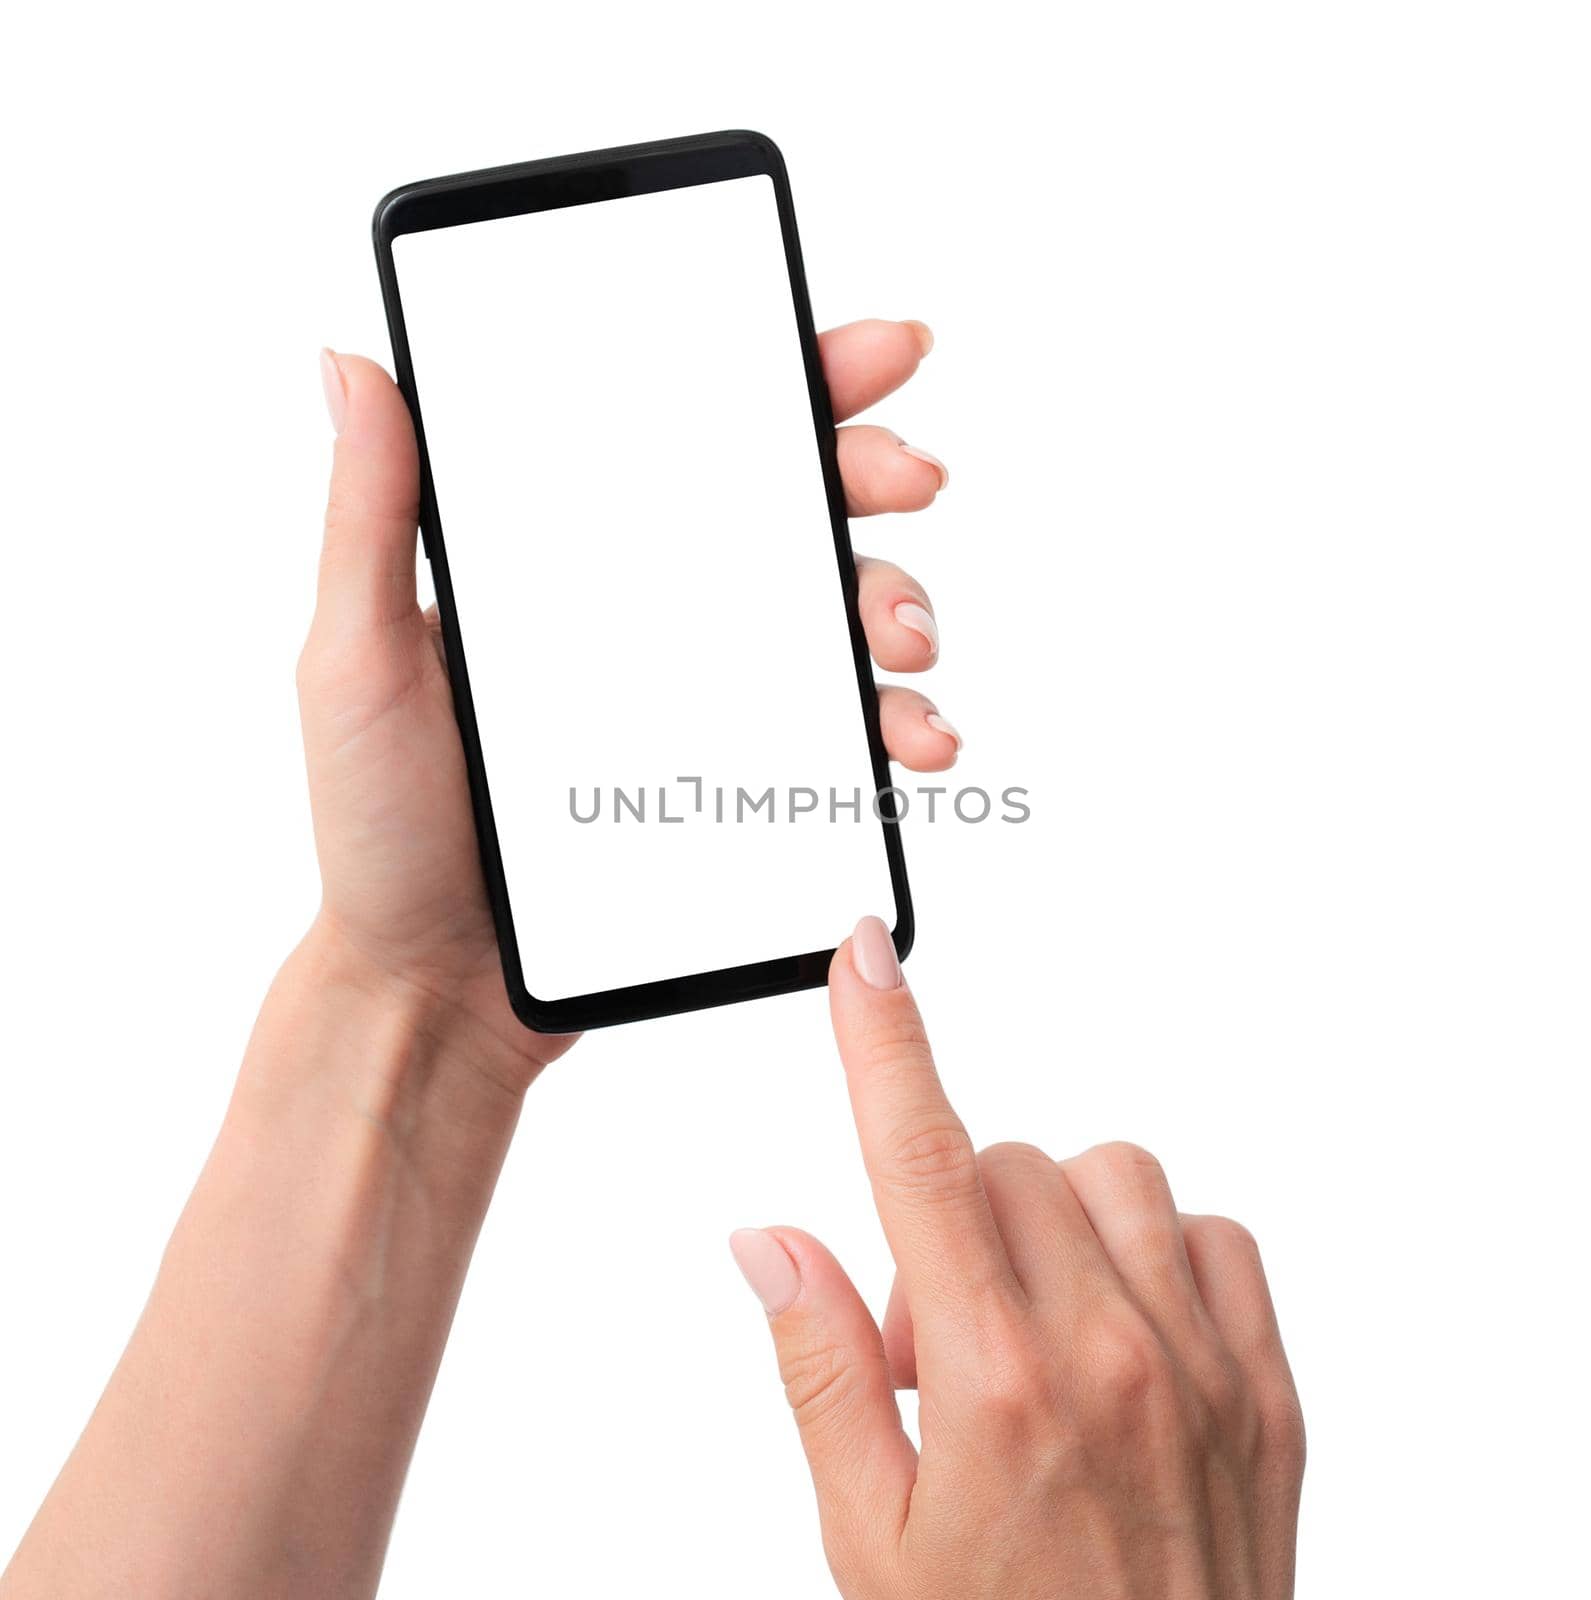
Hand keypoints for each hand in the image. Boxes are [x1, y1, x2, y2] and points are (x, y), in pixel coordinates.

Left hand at [301, 322, 952, 1088]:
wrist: (437, 982)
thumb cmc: (381, 826)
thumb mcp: (356, 658)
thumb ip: (368, 516)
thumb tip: (354, 363)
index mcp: (574, 558)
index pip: (686, 434)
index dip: (788, 378)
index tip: (868, 353)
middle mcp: (653, 612)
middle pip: (788, 508)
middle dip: (870, 473)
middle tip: (911, 476)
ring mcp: (705, 696)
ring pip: (835, 617)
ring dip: (900, 603)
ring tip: (906, 641)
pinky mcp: (736, 780)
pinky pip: (836, 735)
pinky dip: (896, 727)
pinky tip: (918, 741)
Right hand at [729, 918, 1304, 1597]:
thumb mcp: (868, 1537)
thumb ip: (818, 1366)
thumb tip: (771, 1240)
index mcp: (993, 1382)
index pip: (917, 1159)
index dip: (882, 1039)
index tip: (864, 954)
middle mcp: (1109, 1351)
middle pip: (1007, 1160)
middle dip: (948, 1216)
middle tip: (934, 1337)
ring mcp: (1203, 1363)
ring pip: (1112, 1175)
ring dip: (1048, 1218)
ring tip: (1025, 1327)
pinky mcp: (1270, 1386)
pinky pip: (1211, 1232)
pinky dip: (1152, 1249)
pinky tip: (1116, 1329)